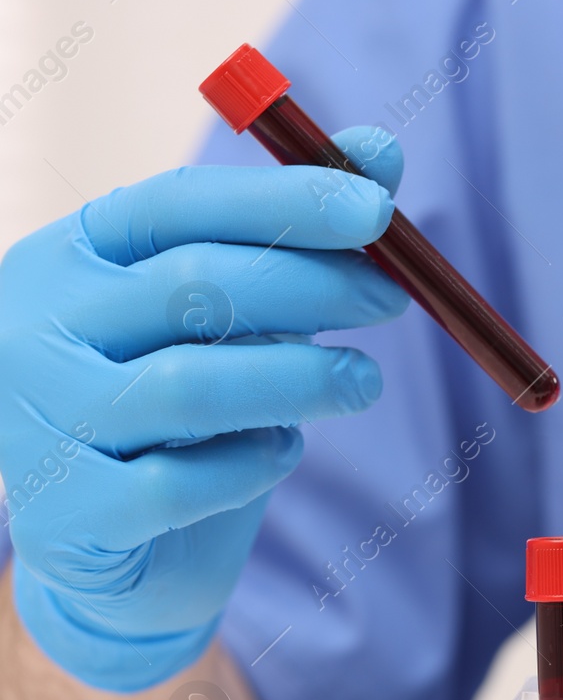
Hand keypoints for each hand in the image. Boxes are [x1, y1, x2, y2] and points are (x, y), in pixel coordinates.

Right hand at [0, 127, 406, 691]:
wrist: (121, 549)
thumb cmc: (188, 413)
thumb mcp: (238, 316)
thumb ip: (297, 234)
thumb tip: (381, 149)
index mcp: (71, 255)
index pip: (177, 205)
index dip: (283, 202)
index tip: (379, 209)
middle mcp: (35, 326)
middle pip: (192, 289)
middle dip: (313, 288)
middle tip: (390, 303)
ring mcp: (40, 421)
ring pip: (192, 387)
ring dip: (301, 380)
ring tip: (361, 383)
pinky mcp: (68, 513)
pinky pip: (182, 483)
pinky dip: (253, 464)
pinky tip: (278, 452)